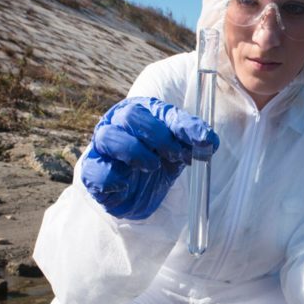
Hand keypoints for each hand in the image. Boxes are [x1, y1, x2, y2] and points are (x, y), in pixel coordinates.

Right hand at [81, 97, 218, 219]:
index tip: (205, 140)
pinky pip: (96, 170)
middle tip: (175, 155)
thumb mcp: (180, 151)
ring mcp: (102, 146)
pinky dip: (113, 178)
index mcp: (143, 112)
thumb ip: (193, 142)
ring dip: (135, 152)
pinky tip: (126, 185)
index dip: (185, 126)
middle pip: (131, 116)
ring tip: (152, 167)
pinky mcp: (92, 170)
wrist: (138, 192)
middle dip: (158, 137)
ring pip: (108, 137)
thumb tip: (211, 141)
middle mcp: (119, 123)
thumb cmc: (159, 161)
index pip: (164, 112)